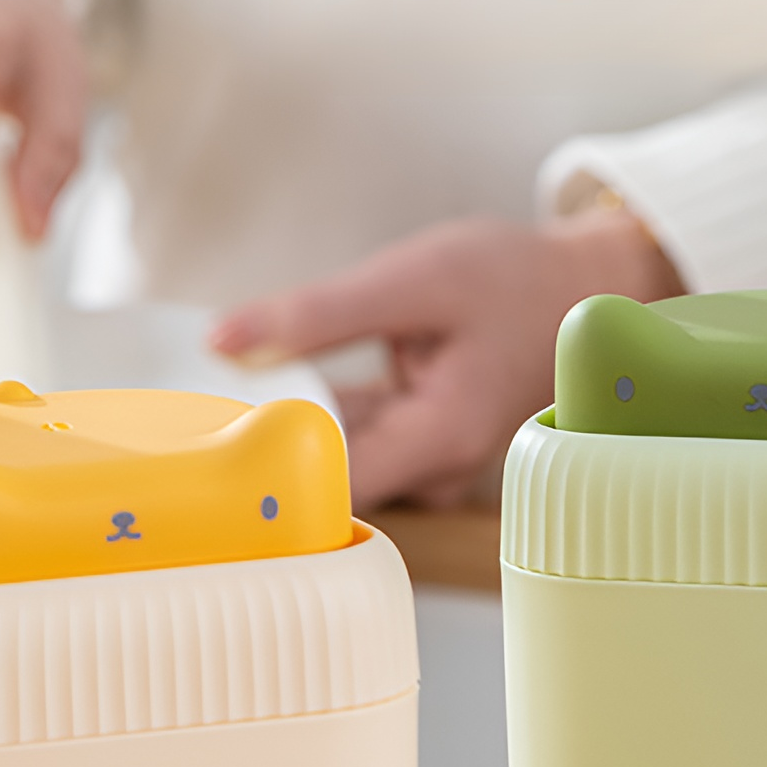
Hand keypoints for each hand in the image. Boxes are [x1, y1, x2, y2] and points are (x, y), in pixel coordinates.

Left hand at [209, 209, 685, 508]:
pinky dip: (315, 407)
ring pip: (334, 454)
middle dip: (257, 441)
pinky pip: (354, 435)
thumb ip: (319, 315)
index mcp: (437, 442)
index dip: (258, 468)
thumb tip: (221, 341)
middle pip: (322, 476)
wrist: (588, 286)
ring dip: (280, 420)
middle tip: (179, 411)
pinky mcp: (420, 441)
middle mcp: (432, 470)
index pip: (324, 487)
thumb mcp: (417, 279)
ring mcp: (427, 460)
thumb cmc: (517, 279)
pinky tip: (267, 379)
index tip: (196, 442)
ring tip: (206, 394)